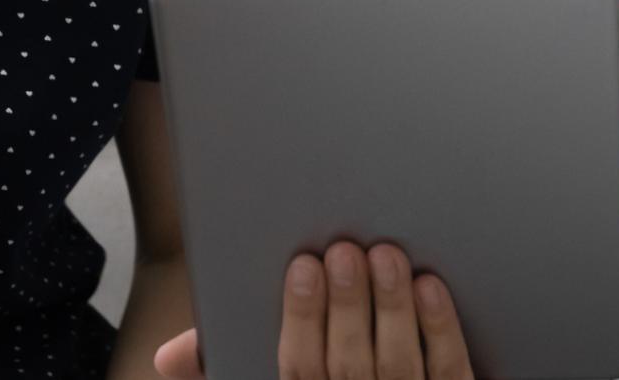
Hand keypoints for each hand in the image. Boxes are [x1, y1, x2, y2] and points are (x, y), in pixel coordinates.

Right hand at [153, 241, 472, 378]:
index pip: (298, 371)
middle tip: (345, 251)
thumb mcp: (261, 377)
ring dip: (392, 308)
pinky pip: (450, 374)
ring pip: (398, 366)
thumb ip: (219, 361)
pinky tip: (430, 288)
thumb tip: (168, 356)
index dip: (301, 318)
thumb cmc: (320, 376)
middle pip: (348, 366)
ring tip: (387, 255)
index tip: (303, 265)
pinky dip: (440, 331)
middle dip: (346, 306)